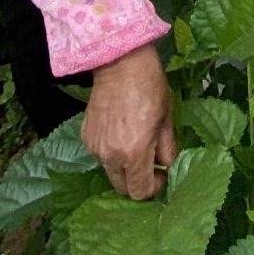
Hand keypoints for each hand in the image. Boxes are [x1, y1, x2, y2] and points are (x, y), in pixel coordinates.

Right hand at [81, 44, 176, 199]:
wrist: (121, 63)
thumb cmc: (150, 87)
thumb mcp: (166, 119)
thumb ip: (167, 149)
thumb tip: (166, 165)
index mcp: (134, 153)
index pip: (140, 191)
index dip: (153, 188)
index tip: (161, 174)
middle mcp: (111, 155)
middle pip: (123, 187)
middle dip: (138, 181)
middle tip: (149, 163)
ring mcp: (95, 147)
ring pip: (111, 171)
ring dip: (124, 166)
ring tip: (134, 142)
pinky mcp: (86, 136)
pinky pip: (101, 154)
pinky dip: (111, 151)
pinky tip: (120, 131)